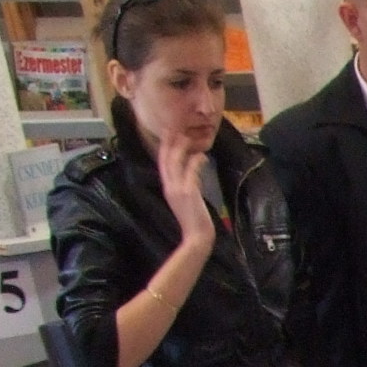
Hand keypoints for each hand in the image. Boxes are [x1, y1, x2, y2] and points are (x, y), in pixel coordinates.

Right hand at [154, 127, 215, 253]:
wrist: (196, 238)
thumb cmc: (195, 222)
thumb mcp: (189, 201)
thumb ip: (189, 187)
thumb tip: (194, 174)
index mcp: (168, 189)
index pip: (163, 165)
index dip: (165, 149)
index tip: (168, 136)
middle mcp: (169, 186)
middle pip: (165, 159)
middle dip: (168, 142)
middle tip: (173, 128)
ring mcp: (177, 188)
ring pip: (175, 162)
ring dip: (181, 148)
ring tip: (187, 136)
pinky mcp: (188, 192)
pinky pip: (190, 172)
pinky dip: (196, 162)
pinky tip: (202, 155)